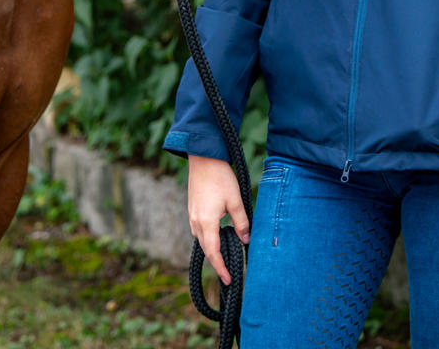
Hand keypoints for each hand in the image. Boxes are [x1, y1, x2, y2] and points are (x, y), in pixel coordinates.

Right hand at [187, 154, 250, 285]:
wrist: (203, 158)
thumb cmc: (220, 178)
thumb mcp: (235, 200)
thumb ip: (241, 222)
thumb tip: (246, 240)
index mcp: (207, 222)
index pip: (213, 253)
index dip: (221, 268)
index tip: (228, 280)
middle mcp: (196, 222)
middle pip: (206, 249)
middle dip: (216, 262)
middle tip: (228, 272)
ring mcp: (192, 215)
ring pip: (201, 240)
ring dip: (212, 249)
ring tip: (225, 255)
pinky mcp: (192, 209)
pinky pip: (199, 230)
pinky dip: (208, 238)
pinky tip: (217, 234)